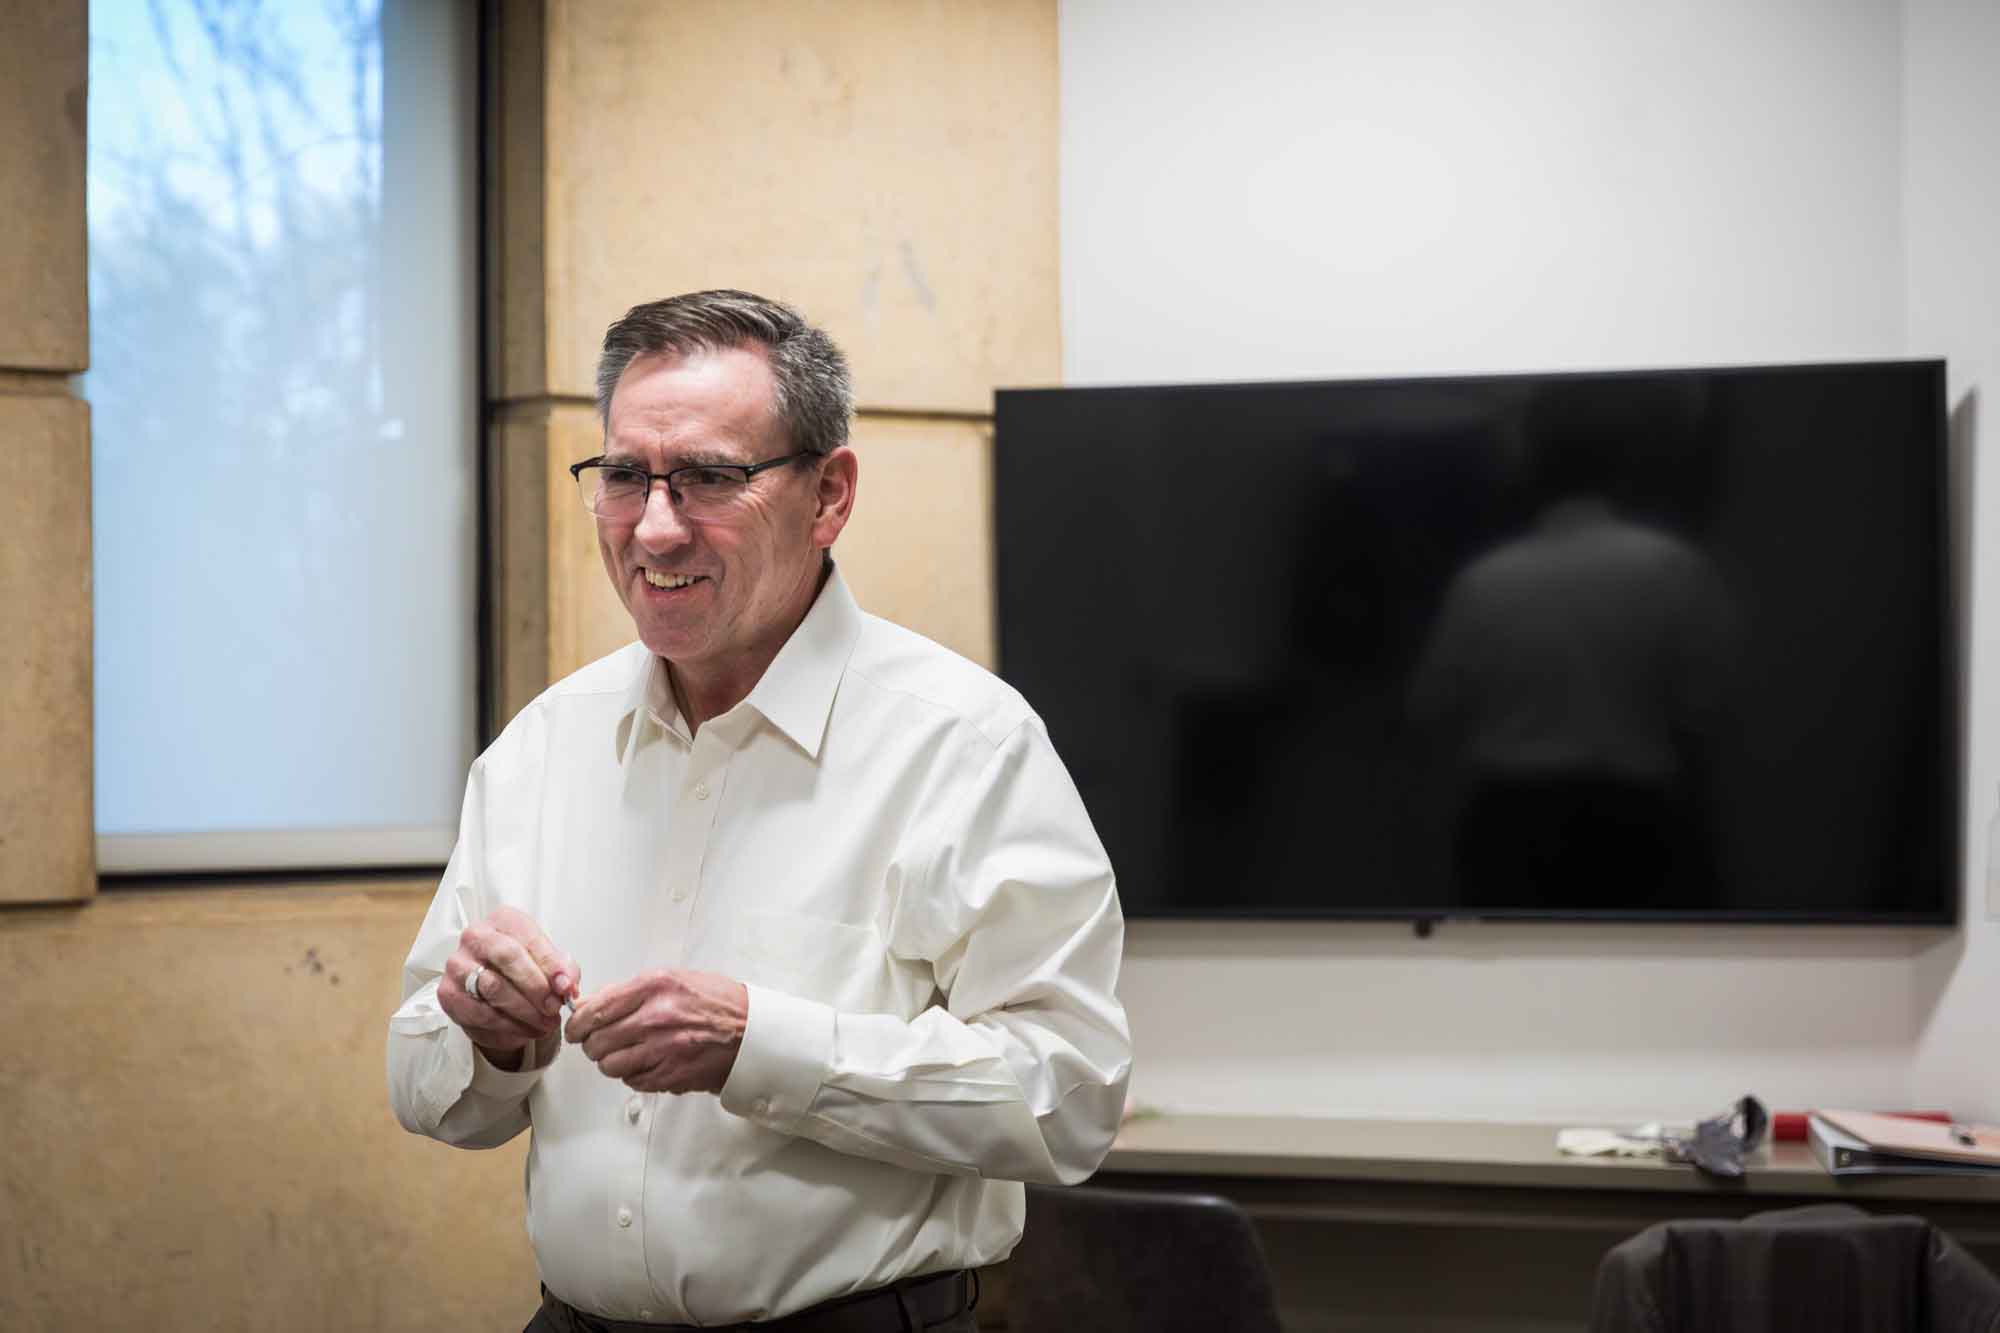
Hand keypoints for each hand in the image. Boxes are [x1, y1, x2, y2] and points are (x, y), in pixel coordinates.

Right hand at [440, 906, 580, 1070]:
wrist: (494, 987)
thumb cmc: (523, 968)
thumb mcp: (548, 962)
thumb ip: (562, 970)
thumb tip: (566, 986)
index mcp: (504, 920)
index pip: (528, 939)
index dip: (550, 965)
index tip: (566, 988)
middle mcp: (476, 937)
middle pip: (508, 958)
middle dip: (535, 988)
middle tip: (553, 1008)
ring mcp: (458, 965)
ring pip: (493, 989)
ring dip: (524, 1012)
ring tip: (544, 1024)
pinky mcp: (448, 994)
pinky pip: (480, 1014)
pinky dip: (507, 1027)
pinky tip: (524, 1031)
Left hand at [564, 969, 747, 1094]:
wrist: (752, 1031)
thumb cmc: (717, 1002)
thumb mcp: (673, 980)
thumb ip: (631, 991)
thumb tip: (592, 1004)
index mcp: (654, 987)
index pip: (595, 1009)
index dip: (578, 1023)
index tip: (575, 1028)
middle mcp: (656, 1017)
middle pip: (596, 1041)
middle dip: (592, 1044)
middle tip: (599, 1042)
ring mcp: (662, 1049)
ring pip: (609, 1065)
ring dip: (611, 1062)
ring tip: (624, 1054)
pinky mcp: (670, 1075)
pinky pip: (632, 1081)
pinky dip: (633, 1075)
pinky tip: (646, 1063)